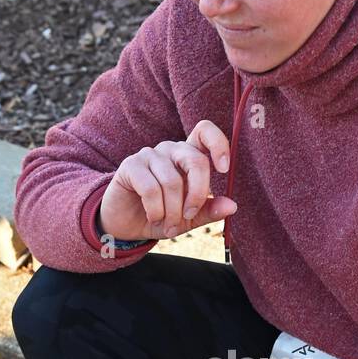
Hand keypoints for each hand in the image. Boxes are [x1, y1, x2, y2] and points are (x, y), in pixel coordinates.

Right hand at [98, 119, 238, 240]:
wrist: (126, 225)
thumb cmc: (161, 216)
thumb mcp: (189, 219)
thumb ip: (209, 211)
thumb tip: (232, 206)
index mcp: (188, 156)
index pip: (205, 132)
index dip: (218, 145)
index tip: (223, 170)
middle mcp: (171, 150)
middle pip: (195, 160)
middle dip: (198, 194)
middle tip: (189, 216)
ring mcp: (150, 155)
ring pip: (172, 181)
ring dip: (173, 212)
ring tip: (169, 226)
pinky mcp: (131, 165)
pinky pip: (151, 188)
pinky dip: (156, 210)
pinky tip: (154, 218)